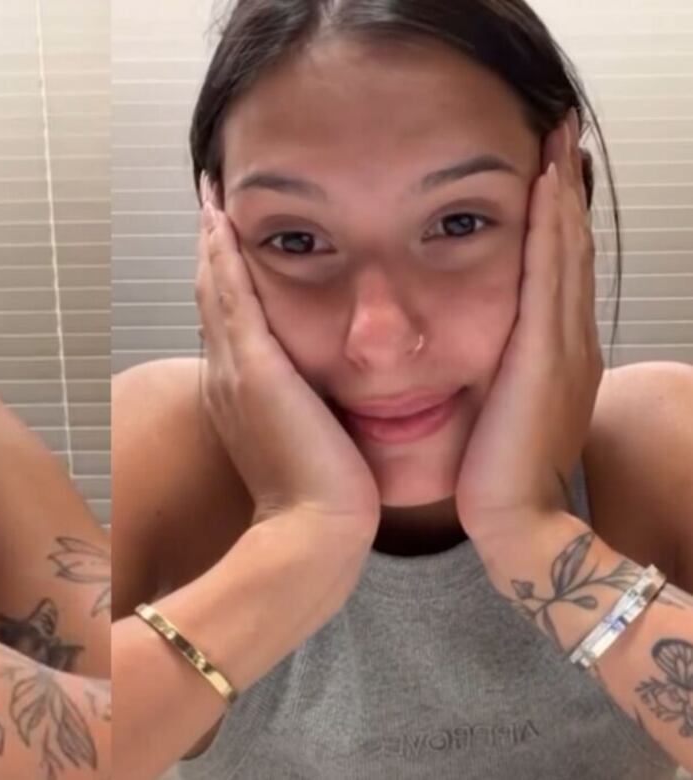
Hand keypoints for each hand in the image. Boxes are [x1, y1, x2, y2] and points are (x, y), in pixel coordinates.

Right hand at [196, 175, 380, 535]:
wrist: (314, 536)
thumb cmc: (324, 502)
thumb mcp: (314, 448)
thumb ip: (313, 416)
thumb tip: (328, 403)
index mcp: (241, 394)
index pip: (230, 321)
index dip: (224, 279)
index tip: (228, 242)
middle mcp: (226, 376)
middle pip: (212, 296)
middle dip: (211, 248)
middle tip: (210, 201)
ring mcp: (232, 370)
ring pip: (215, 287)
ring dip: (212, 238)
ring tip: (211, 196)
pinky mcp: (252, 367)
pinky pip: (230, 293)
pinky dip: (222, 252)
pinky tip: (222, 215)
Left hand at [456, 110, 602, 546]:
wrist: (513, 525)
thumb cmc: (494, 478)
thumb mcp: (500, 416)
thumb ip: (495, 378)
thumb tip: (472, 357)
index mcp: (556, 357)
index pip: (556, 271)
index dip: (554, 218)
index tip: (543, 167)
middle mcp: (570, 343)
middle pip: (569, 249)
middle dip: (565, 189)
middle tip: (560, 131)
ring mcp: (565, 348)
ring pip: (565, 253)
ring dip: (560, 194)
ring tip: (555, 139)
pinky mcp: (546, 356)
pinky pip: (549, 276)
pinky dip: (549, 228)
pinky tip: (543, 188)